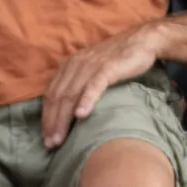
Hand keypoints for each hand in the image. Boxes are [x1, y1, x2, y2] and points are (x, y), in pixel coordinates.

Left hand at [39, 24, 164, 148]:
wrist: (141, 41)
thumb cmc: (117, 61)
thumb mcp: (92, 72)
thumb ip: (80, 86)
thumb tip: (71, 114)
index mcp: (68, 66)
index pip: (51, 95)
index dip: (46, 117)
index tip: (46, 138)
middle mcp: (75, 65)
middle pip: (58, 97)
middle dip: (52, 123)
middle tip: (50, 144)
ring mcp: (90, 65)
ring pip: (71, 94)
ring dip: (64, 118)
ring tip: (60, 138)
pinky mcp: (107, 67)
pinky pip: (94, 86)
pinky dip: (86, 100)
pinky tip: (81, 115)